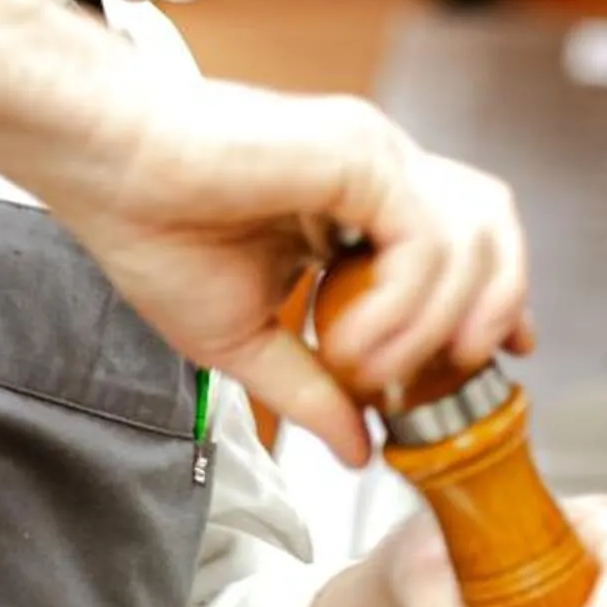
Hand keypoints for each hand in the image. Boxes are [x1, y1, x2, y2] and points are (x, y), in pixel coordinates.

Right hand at [35, 78, 531, 467]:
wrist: (105, 173)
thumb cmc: (154, 235)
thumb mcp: (244, 342)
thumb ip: (310, 391)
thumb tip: (359, 453)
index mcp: (357, 202)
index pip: (463, 239)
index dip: (496, 296)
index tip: (501, 356)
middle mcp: (378, 168)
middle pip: (492, 224)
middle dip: (501, 301)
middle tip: (467, 368)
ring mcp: (374, 153)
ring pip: (473, 235)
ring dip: (439, 321)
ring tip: (381, 372)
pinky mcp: (359, 152)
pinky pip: (424, 240)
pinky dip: (402, 306)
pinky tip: (352, 343)